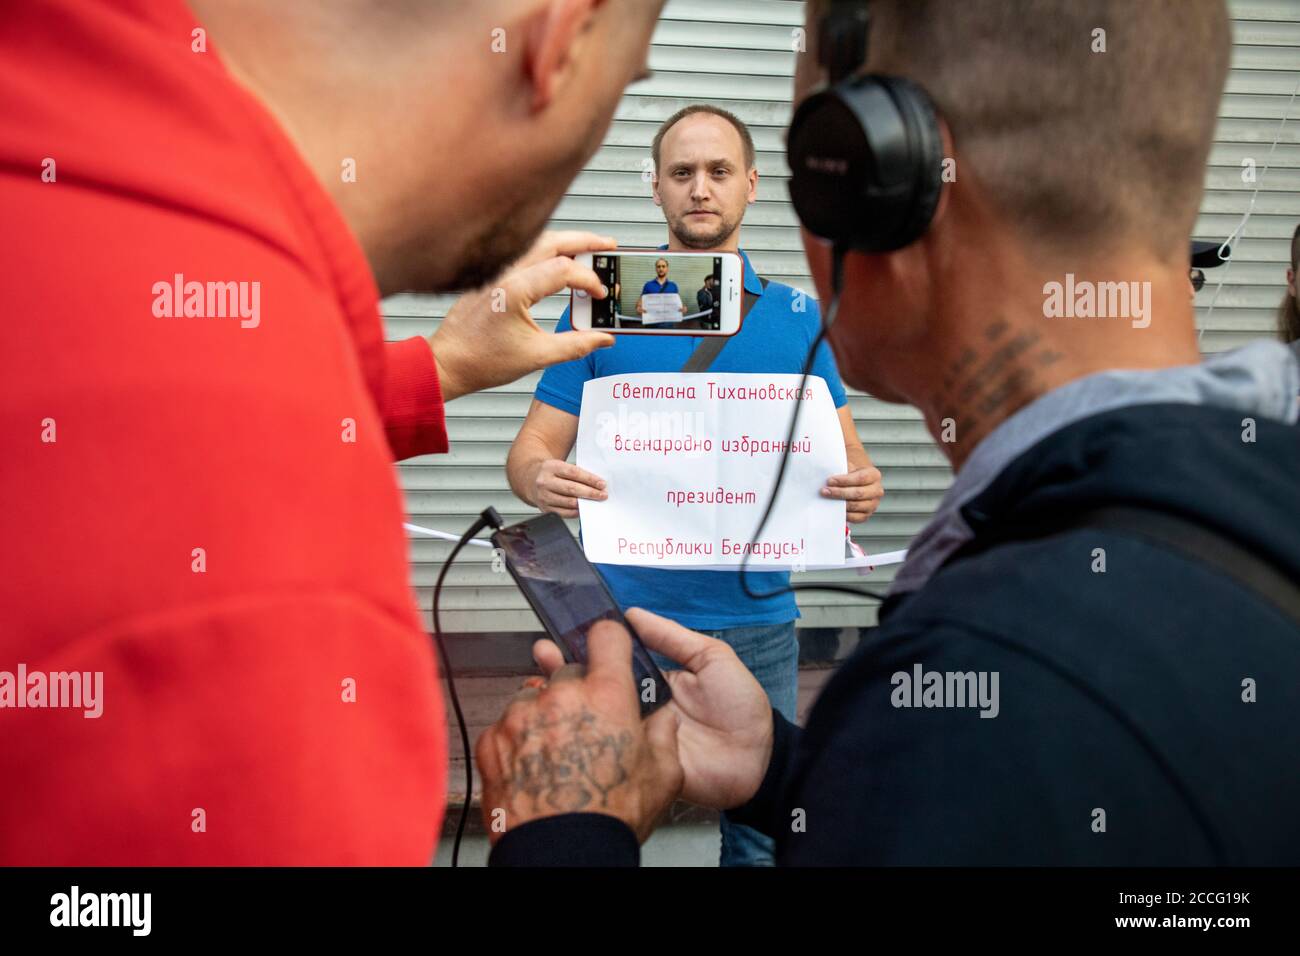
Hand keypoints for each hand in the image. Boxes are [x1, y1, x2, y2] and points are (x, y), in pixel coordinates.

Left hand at [429, 231, 616, 401]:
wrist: (448, 364)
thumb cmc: (481, 361)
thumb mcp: (537, 357)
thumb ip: (576, 346)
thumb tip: (603, 338)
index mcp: (515, 290)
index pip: (564, 270)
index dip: (589, 281)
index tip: (599, 296)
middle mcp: (504, 274)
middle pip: (552, 241)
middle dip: (584, 242)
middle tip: (609, 246)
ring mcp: (495, 272)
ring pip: (536, 244)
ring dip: (565, 244)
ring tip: (589, 250)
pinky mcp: (491, 278)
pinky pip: (524, 255)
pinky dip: (547, 253)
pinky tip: (558, 262)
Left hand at [476, 620, 682, 843]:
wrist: (561, 853)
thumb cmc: (609, 817)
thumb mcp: (663, 775)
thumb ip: (664, 734)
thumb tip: (662, 718)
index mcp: (607, 695)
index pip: (606, 635)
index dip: (609, 641)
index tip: (607, 650)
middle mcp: (561, 696)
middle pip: (568, 672)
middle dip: (577, 693)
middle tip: (586, 727)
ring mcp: (522, 716)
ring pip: (534, 698)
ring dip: (545, 716)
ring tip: (558, 754)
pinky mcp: (494, 738)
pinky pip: (507, 725)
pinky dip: (518, 741)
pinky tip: (534, 768)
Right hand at [528, 459, 606, 518]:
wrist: (529, 478)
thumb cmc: (549, 472)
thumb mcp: (560, 465)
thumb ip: (576, 473)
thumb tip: (595, 484)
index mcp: (551, 467)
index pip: (574, 473)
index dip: (590, 479)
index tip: (602, 484)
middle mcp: (545, 482)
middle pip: (571, 489)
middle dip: (590, 493)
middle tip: (602, 495)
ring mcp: (543, 496)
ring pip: (568, 502)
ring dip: (585, 503)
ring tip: (595, 502)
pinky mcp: (544, 508)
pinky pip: (563, 513)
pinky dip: (576, 512)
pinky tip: (583, 509)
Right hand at [533, 608, 774, 811]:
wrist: (759, 759)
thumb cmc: (741, 706)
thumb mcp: (712, 658)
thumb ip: (672, 637)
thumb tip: (633, 613)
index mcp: (653, 680)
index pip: (613, 661)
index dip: (588, 647)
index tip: (562, 632)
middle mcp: (637, 707)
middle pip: (595, 688)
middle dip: (565, 671)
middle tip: (542, 655)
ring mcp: (633, 736)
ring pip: (593, 717)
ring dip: (567, 700)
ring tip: (543, 681)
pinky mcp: (634, 763)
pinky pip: (606, 749)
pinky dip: (584, 737)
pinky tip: (563, 721)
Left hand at [821, 465, 883, 521]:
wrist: (857, 483)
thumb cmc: (851, 474)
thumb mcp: (849, 467)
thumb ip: (842, 469)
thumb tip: (829, 473)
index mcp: (874, 475)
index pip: (861, 478)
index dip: (844, 480)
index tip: (830, 480)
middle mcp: (876, 490)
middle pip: (858, 493)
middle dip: (839, 492)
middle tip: (825, 491)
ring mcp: (873, 504)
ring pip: (856, 506)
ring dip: (839, 503)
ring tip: (827, 499)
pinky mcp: (867, 515)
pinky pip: (856, 517)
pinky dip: (845, 514)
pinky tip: (835, 509)